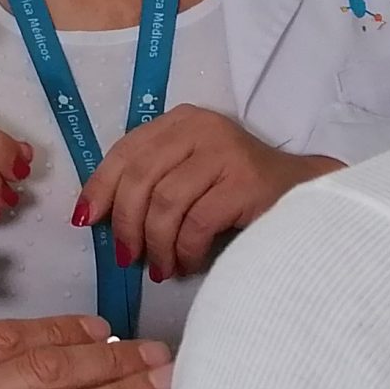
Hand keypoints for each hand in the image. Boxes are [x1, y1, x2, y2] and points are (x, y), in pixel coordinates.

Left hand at [75, 106, 341, 280]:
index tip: (86, 221)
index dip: (99, 188)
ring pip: (164, 204)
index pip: (125, 151)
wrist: (303, 193)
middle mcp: (200, 128)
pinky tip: (186, 264)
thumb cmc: (238, 189)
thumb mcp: (189, 170)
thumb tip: (97, 216)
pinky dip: (184, 250)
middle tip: (126, 257)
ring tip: (161, 267)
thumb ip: (151, 180)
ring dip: (156, 245)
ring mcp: (225, 152)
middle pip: (139, 178)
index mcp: (180, 121)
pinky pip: (195, 223)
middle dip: (125, 224)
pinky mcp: (245, 181)